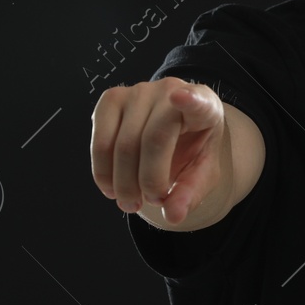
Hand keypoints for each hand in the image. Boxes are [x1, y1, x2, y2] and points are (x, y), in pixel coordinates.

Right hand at [90, 77, 230, 226]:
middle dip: (147, 182)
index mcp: (205, 104)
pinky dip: (103, 171)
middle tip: (152, 203)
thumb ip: (191, 193)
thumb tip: (173, 216)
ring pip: (121, 143)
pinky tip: (112, 187)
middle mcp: (170, 89)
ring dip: (122, 183)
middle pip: (152, 140)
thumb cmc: (192, 149)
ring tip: (131, 202)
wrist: (175, 132)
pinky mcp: (111, 99)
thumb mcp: (202, 173)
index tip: (183, 97)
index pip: (197, 100)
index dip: (190, 99)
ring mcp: (138, 91)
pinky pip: (100, 141)